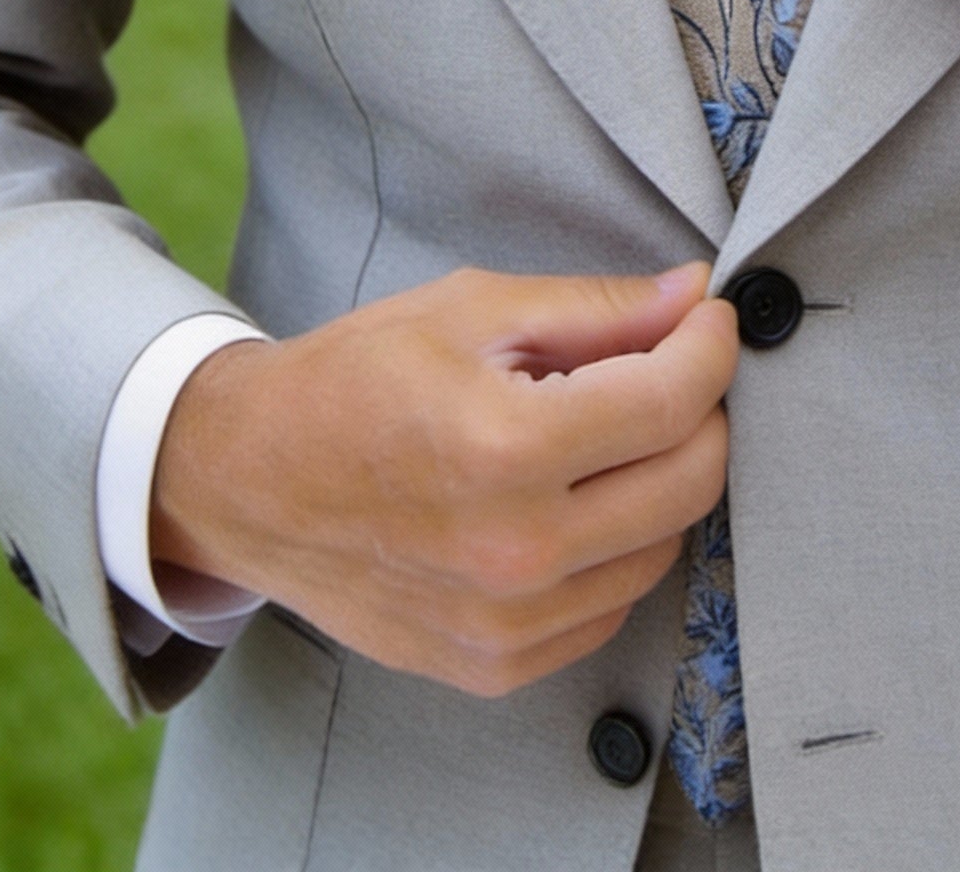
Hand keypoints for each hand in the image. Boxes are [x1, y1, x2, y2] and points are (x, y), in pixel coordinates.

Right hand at [150, 264, 736, 697]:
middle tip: (666, 368)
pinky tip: (571, 500)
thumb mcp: (473, 310)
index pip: (674, 399)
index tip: (707, 319)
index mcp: (506, 447)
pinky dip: (617, 546)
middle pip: (691, 480)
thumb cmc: (356, 378)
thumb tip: (694, 295)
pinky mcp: (495, 665)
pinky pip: (611, 605)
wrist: (248, 480)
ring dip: (660, 479)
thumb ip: (597, 308)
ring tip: (604, 434)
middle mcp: (514, 551)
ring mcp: (506, 623)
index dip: (711, 345)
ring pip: (664, 545)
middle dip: (700, 410)